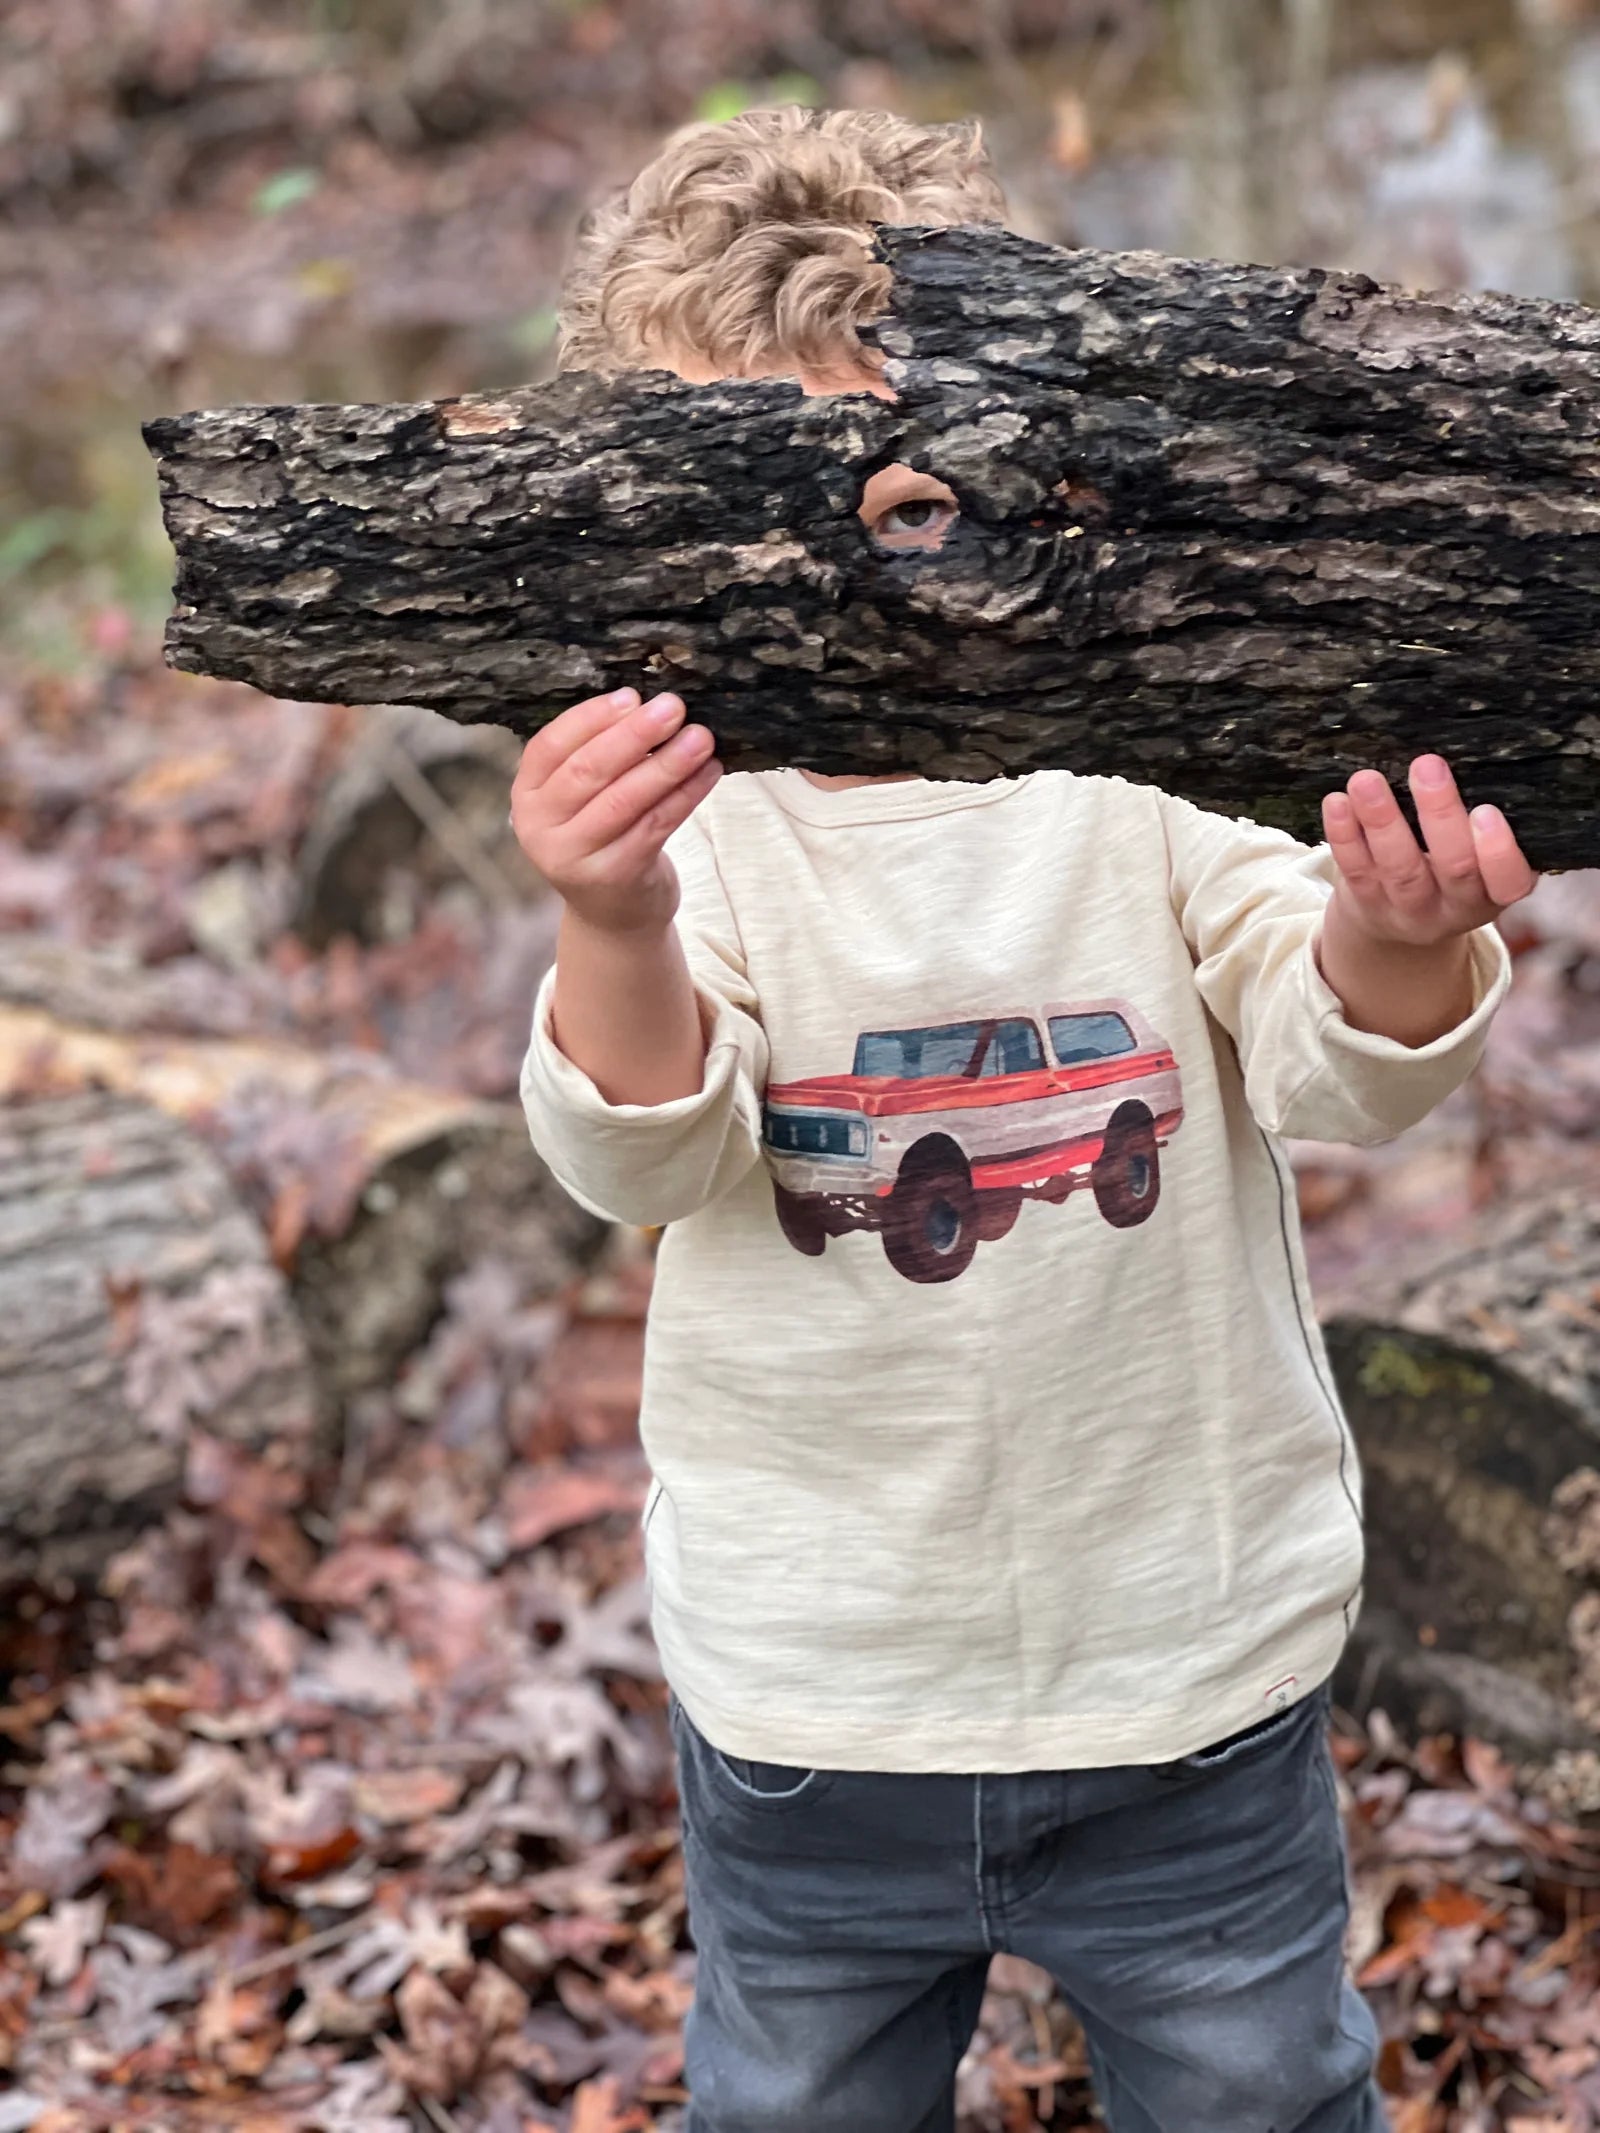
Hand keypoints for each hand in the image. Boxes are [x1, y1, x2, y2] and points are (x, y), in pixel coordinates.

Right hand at [510, 687, 720, 933]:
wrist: (612, 914)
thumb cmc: (601, 838)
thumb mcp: (581, 800)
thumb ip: (597, 757)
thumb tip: (647, 704)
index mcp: (526, 796)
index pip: (550, 746)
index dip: (591, 718)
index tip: (632, 696)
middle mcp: (540, 828)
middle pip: (588, 771)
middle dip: (635, 735)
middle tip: (674, 707)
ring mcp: (574, 857)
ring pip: (625, 800)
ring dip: (668, 764)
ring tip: (701, 738)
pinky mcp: (615, 876)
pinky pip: (655, 825)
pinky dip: (685, 795)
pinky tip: (709, 772)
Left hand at [1321, 755, 1536, 947]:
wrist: (1400, 927)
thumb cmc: (1451, 870)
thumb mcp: (1479, 859)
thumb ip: (1477, 823)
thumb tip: (1466, 751)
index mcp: (1494, 892)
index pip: (1509, 882)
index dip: (1499, 851)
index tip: (1486, 810)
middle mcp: (1455, 907)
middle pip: (1453, 867)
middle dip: (1440, 815)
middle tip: (1427, 767)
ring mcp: (1409, 909)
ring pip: (1398, 868)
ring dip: (1382, 820)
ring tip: (1367, 780)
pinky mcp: (1367, 904)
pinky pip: (1355, 870)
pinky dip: (1344, 835)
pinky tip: (1337, 802)